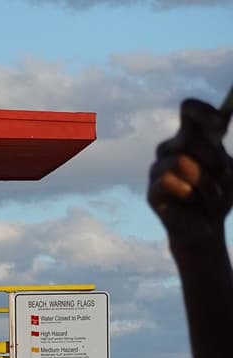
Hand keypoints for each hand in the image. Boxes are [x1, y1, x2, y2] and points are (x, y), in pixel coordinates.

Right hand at [148, 97, 232, 248]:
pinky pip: (168, 181)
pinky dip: (188, 193)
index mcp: (190, 137)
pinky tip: (190, 202)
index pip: (189, 109)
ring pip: (182, 162)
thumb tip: (220, 125)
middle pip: (189, 138)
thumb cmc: (219, 195)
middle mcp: (171, 149)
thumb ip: (221, 149)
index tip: (221, 126)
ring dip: (205, 181)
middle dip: (213, 158)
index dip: (203, 112)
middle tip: (224, 175)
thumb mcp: (230, 168)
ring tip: (211, 195)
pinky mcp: (152, 190)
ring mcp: (157, 169)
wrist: (207, 228)